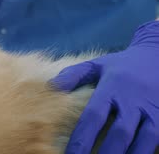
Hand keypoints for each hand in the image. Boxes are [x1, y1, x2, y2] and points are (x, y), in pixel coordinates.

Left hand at [50, 21, 158, 153]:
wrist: (157, 54)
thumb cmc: (122, 65)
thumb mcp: (97, 64)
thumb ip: (73, 74)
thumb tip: (51, 86)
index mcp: (112, 87)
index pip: (94, 116)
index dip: (82, 138)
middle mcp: (133, 100)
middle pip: (120, 133)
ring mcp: (153, 110)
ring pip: (144, 140)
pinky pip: (158, 139)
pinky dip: (148, 151)